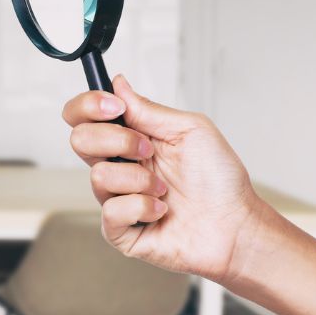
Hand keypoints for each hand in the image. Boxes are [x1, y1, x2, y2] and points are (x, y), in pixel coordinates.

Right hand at [62, 75, 272, 283]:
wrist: (235, 223)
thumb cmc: (219, 179)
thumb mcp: (190, 129)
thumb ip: (148, 109)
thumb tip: (118, 84)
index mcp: (130, 138)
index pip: (84, 116)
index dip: (88, 105)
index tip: (115, 106)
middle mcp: (119, 166)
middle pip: (80, 140)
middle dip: (116, 140)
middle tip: (148, 150)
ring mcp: (117, 198)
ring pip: (99, 177)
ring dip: (139, 179)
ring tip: (164, 188)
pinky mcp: (120, 230)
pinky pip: (111, 212)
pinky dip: (142, 207)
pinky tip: (161, 210)